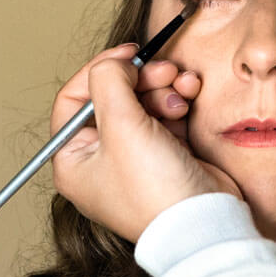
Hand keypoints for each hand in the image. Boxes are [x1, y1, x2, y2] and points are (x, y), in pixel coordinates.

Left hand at [50, 43, 239, 243]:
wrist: (202, 221)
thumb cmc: (153, 187)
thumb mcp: (120, 125)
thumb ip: (108, 82)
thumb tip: (114, 63)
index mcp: (73, 159)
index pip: (73, 100)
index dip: (99, 70)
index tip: (127, 55)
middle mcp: (99, 160)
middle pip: (111, 98)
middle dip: (141, 79)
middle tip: (164, 71)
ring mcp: (133, 158)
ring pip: (141, 103)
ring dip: (164, 88)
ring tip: (183, 88)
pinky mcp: (163, 156)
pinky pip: (164, 116)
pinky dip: (177, 101)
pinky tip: (190, 96)